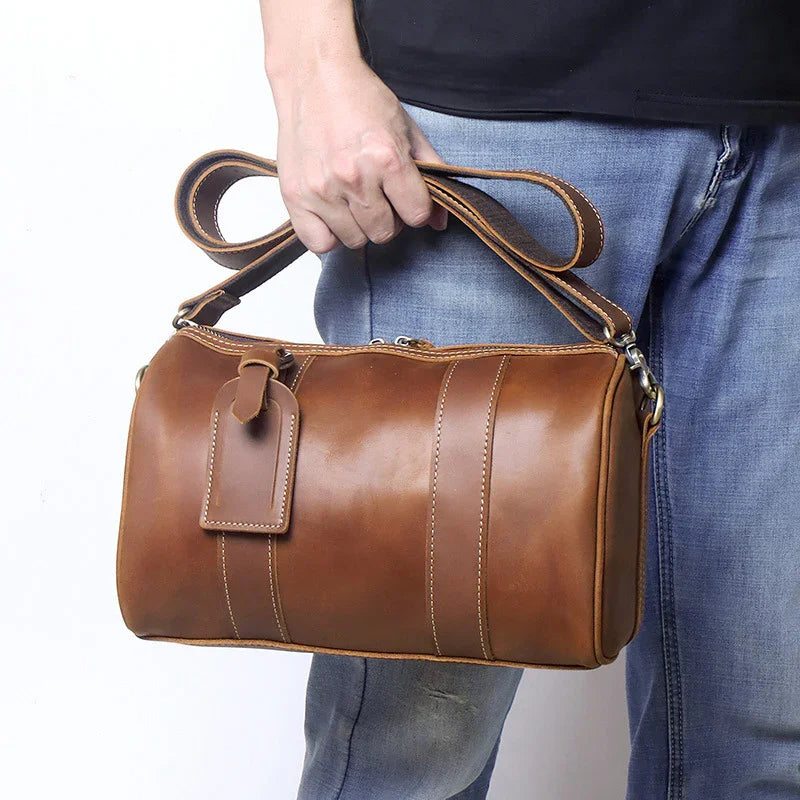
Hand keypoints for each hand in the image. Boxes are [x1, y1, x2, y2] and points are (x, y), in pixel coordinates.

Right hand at [269, 56, 447, 253]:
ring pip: (355, 240)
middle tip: (377, 195)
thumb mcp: (406, 130)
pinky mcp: (295, 197)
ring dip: (358, 225)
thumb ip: (430, 174)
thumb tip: (439, 222)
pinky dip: (329, 235)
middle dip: (387, 218)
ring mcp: (322, 189)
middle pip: (385, 232)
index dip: (414, 207)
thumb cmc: (359, 99)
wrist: (314, 76)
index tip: (404, 196)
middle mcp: (354, 177)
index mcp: (387, 158)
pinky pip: (319, 244)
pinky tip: (333, 214)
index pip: (416, 215)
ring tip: (353, 199)